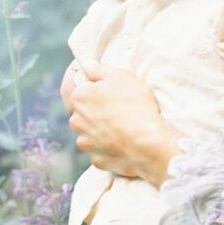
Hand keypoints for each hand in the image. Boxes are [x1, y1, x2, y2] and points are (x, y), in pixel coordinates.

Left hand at [68, 62, 180, 184]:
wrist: (147, 143)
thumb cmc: (136, 105)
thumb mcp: (122, 76)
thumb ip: (99, 69)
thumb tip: (86, 64)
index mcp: (80, 97)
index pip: (85, 90)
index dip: (102, 91)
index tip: (117, 95)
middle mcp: (76, 120)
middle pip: (86, 113)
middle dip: (100, 112)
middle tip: (123, 111)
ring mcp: (85, 142)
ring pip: (91, 133)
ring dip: (103, 131)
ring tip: (125, 129)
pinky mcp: (96, 160)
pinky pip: (101, 151)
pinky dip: (110, 148)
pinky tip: (125, 143)